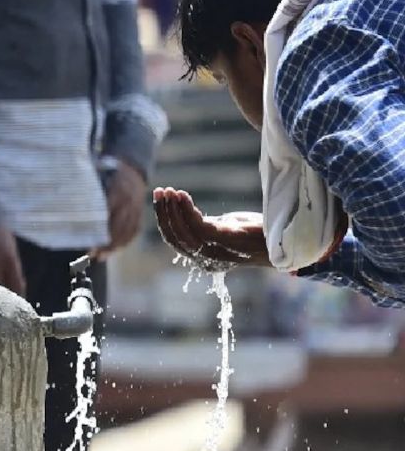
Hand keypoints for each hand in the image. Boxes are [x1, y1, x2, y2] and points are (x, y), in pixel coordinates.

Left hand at [92, 161, 145, 259]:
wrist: (133, 171)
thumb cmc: (108, 173)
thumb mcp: (99, 175)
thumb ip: (88, 188)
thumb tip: (66, 201)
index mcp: (118, 189)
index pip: (108, 211)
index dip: (99, 226)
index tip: (89, 237)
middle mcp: (129, 200)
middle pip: (119, 225)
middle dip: (107, 241)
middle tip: (92, 253)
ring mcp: (136, 208)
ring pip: (127, 230)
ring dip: (115, 246)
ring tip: (101, 256)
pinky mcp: (140, 214)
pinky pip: (134, 230)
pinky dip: (125, 242)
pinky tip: (114, 250)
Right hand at [152, 187, 270, 267]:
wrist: (291, 241)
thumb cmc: (261, 234)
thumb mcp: (227, 229)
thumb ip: (207, 226)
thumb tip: (186, 213)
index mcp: (205, 259)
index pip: (174, 241)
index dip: (164, 219)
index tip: (161, 199)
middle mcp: (207, 259)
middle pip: (174, 237)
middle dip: (164, 212)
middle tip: (160, 191)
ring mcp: (217, 252)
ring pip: (182, 232)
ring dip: (172, 209)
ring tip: (170, 191)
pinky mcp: (227, 241)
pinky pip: (198, 225)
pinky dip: (186, 209)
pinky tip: (183, 196)